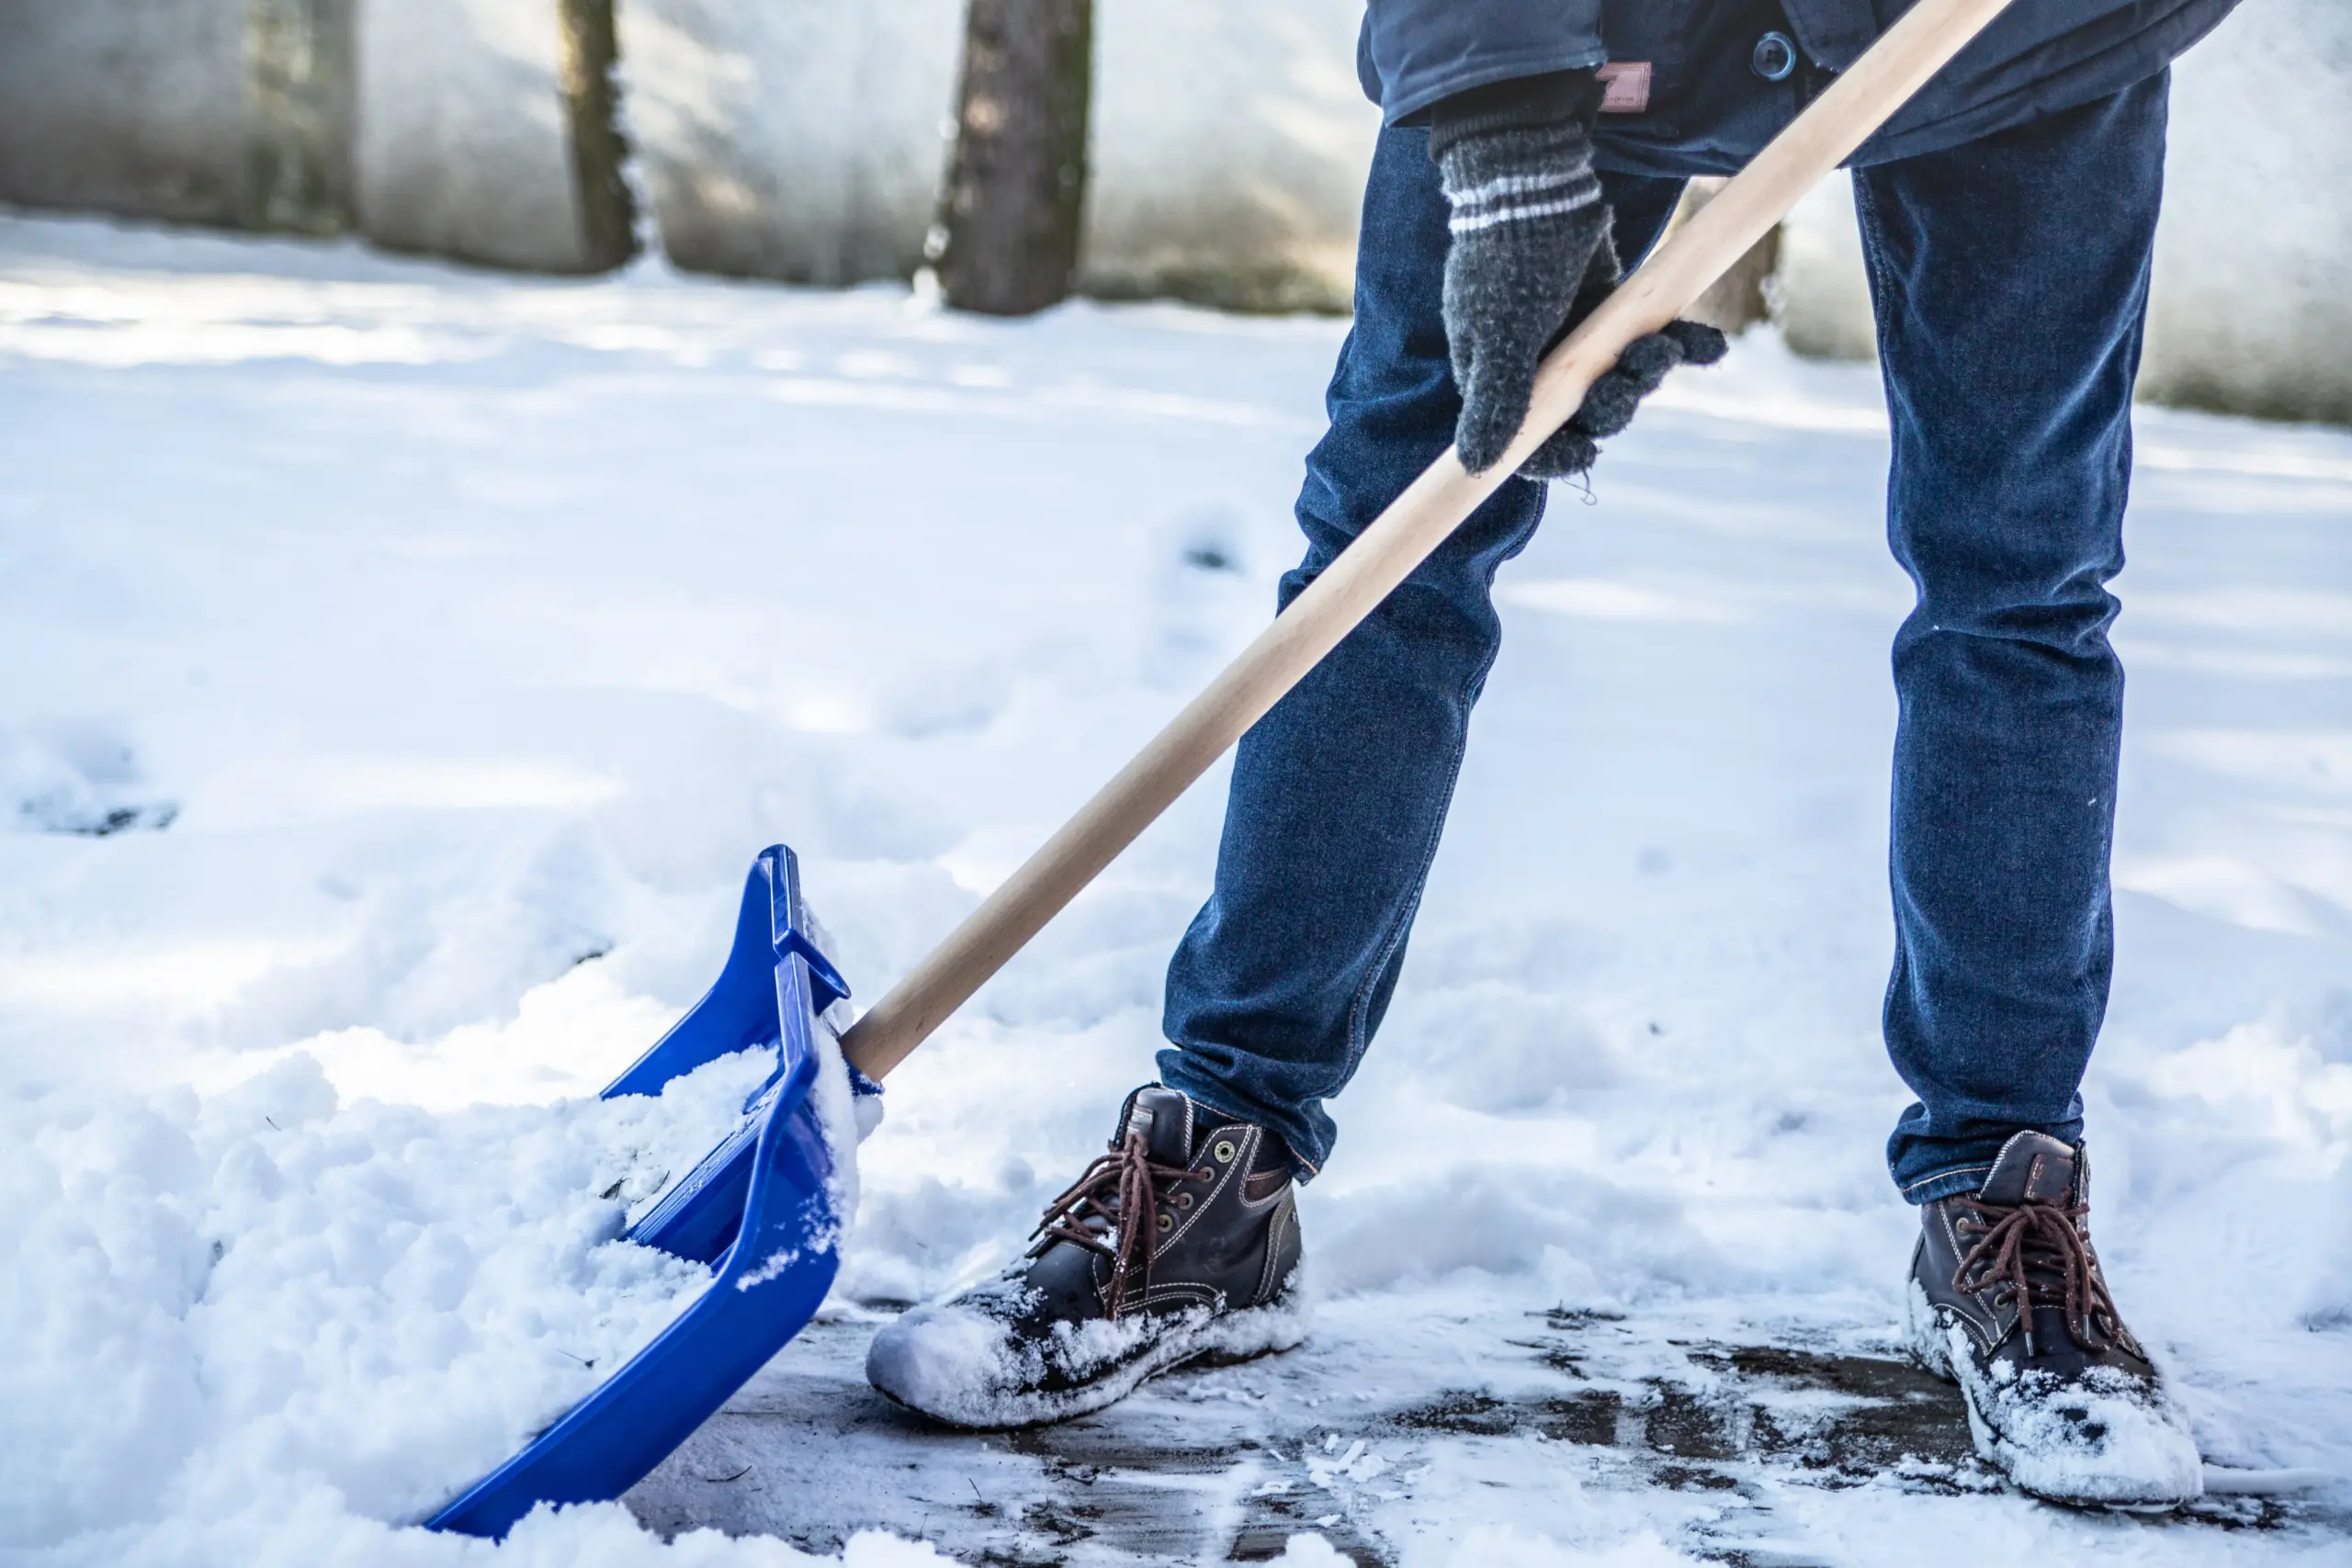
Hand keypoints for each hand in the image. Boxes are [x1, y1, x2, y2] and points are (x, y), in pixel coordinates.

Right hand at [1431, 72, 1725, 476]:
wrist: (1536, 186)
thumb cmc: (1507, 264)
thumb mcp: (1498, 339)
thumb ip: (1493, 402)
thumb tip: (1476, 466)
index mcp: (1499, 380)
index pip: (1528, 442)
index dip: (1557, 455)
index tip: (1586, 450)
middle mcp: (1540, 367)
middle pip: (1585, 415)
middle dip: (1615, 404)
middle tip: (1631, 377)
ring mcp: (1580, 339)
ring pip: (1623, 381)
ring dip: (1650, 372)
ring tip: (1664, 347)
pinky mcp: (1613, 311)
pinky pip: (1652, 341)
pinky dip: (1683, 345)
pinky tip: (1710, 345)